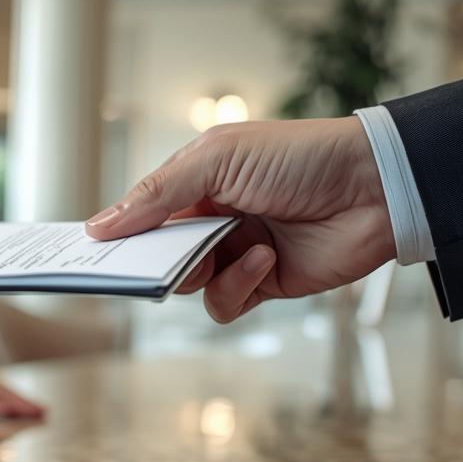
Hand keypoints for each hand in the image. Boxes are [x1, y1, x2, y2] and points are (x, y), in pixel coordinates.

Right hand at [85, 117, 395, 323]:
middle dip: (153, 260)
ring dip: (202, 272)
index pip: (142, 211)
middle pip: (158, 253)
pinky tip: (264, 260)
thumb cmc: (300, 157)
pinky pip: (225, 303)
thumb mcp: (218, 160)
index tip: (87, 250)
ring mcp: (237, 251)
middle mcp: (213, 216)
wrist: (375, 188)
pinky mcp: (264, 282)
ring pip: (188, 284)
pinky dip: (237, 287)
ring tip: (230, 249)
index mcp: (198, 179)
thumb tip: (101, 225)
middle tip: (148, 264)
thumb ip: (158, 194)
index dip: (117, 231)